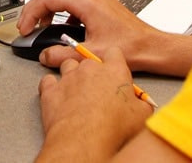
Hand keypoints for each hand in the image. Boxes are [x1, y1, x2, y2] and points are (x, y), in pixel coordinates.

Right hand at [18, 0, 191, 75]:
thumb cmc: (131, 47)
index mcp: (87, 1)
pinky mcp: (100, 0)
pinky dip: (61, 8)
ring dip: (48, 6)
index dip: (31, 12)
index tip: (25, 27)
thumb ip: (62, 55)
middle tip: (27, 25)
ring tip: (40, 24)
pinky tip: (61, 25)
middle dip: (35, 7)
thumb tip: (44, 55)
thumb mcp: (91, 53)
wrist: (151, 46)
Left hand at [36, 47, 153, 160]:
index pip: (114, 52)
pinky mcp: (50, 90)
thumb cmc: (112, 126)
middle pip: (89, 60)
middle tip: (96, 87)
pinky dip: (51, 87)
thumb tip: (144, 106)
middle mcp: (89, 69)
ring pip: (67, 66)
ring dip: (71, 76)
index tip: (113, 68)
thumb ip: (143, 105)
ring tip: (76, 91)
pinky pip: (48, 81)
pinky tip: (57, 95)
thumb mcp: (141, 116)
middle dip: (91, 71)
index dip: (113, 61)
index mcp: (114, 71)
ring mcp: (68, 78)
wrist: (85, 138)